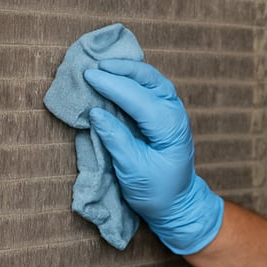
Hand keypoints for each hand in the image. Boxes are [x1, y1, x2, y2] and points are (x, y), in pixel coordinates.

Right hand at [84, 59, 222, 254]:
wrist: (178, 202)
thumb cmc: (157, 190)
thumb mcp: (134, 171)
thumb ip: (116, 140)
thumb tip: (95, 112)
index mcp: (169, 127)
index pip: (139, 99)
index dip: (112, 85)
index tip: (88, 75)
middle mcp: (174, 113)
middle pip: (150, 80)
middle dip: (122, 69)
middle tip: (94, 64)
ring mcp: (172, 110)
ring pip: (152, 79)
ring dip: (128, 69)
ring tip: (103, 64)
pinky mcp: (164, 112)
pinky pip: (149, 87)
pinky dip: (132, 77)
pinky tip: (116, 73)